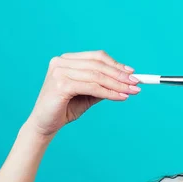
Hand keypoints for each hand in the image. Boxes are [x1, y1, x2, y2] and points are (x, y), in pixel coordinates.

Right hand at [25, 50, 139, 137]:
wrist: (45, 124)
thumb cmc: (66, 107)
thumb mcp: (89, 93)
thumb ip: (104, 85)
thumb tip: (128, 81)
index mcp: (67, 60)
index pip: (97, 57)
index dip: (116, 64)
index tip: (133, 73)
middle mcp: (61, 62)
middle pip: (99, 65)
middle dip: (120, 75)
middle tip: (137, 83)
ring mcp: (59, 72)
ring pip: (97, 76)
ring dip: (118, 85)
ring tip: (132, 92)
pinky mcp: (60, 85)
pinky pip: (92, 87)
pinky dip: (109, 93)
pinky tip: (121, 97)